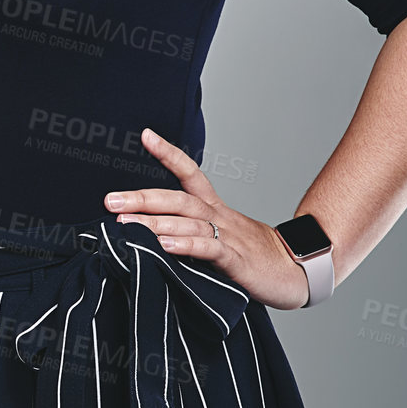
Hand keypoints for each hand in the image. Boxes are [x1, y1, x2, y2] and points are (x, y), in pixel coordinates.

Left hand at [105, 128, 310, 311]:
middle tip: (110, 200)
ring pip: (187, 222)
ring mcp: (228, 236)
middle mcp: (219, 216)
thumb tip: (148, 235)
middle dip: (142, 198)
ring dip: (154, 222)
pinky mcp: (237, 260)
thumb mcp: (218, 239)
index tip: (145, 134)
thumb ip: (189, 234)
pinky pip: (208, 248)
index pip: (190, 172)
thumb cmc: (253, 258)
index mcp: (215, 208)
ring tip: (125, 224)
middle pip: (178, 198)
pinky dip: (185, 245)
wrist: (296, 273)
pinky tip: (164, 246)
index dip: (168, 153)